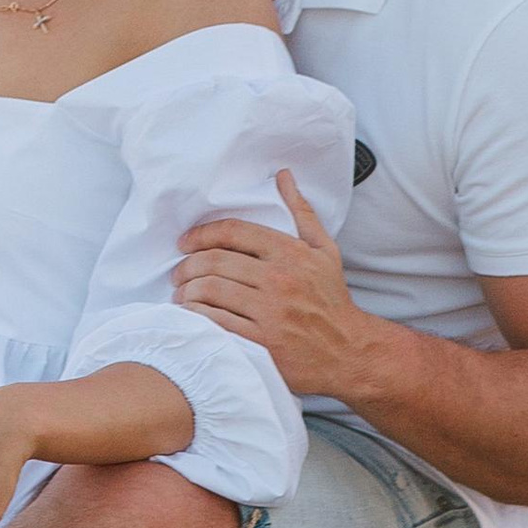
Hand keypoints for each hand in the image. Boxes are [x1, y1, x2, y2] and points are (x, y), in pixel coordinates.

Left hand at [173, 169, 370, 387]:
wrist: (350, 351)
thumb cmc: (332, 299)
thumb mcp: (324, 250)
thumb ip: (302, 211)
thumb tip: (283, 176)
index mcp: (291, 253)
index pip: (234, 231)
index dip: (201, 234)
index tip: (185, 242)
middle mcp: (279, 279)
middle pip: (215, 261)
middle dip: (187, 265)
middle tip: (178, 272)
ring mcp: (271, 312)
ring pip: (211, 290)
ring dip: (187, 290)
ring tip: (181, 293)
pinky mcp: (263, 342)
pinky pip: (217, 322)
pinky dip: (197, 315)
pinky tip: (192, 314)